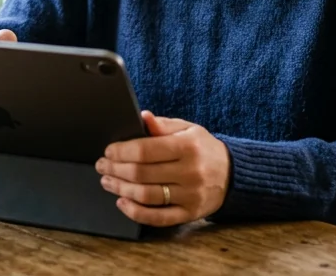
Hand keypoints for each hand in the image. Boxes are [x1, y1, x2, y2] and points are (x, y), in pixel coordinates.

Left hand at [95, 110, 230, 226]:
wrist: (232, 174)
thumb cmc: (203, 149)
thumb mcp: (188, 129)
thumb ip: (163, 125)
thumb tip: (142, 117)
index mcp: (188, 147)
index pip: (146, 150)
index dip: (122, 151)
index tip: (108, 151)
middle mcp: (190, 172)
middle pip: (142, 173)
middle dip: (115, 169)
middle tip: (102, 166)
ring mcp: (190, 196)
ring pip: (147, 196)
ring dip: (121, 189)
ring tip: (107, 181)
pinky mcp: (190, 213)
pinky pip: (158, 217)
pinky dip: (136, 212)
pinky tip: (122, 202)